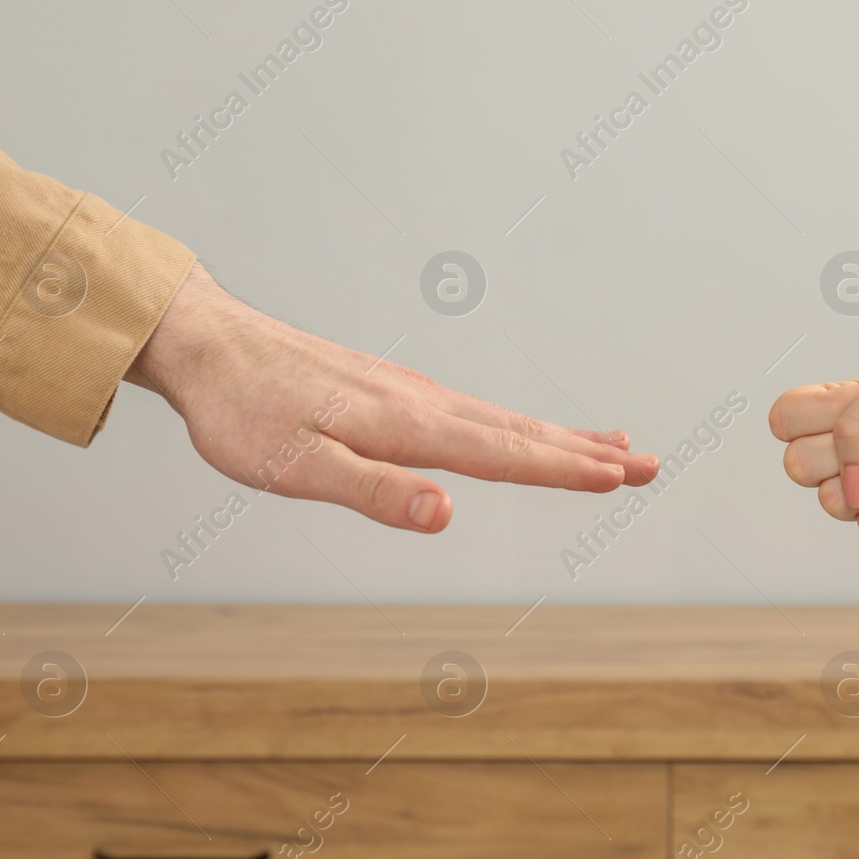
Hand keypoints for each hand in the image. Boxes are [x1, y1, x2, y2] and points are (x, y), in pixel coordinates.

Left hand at [125, 263, 657, 531]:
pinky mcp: (395, 391)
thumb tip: (446, 515)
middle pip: (520, 432)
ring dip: (563, 436)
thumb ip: (374, 493)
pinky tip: (522, 429)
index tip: (622, 478)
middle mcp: (422, 403)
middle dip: (587, 453)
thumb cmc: (243, 414)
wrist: (206, 343)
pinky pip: (476, 410)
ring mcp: (412, 392)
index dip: (564, 469)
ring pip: (503, 419)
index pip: (503, 454)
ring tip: (614, 446)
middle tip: (651, 464)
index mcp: (407, 427)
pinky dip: (518, 423)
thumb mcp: (297, 469)